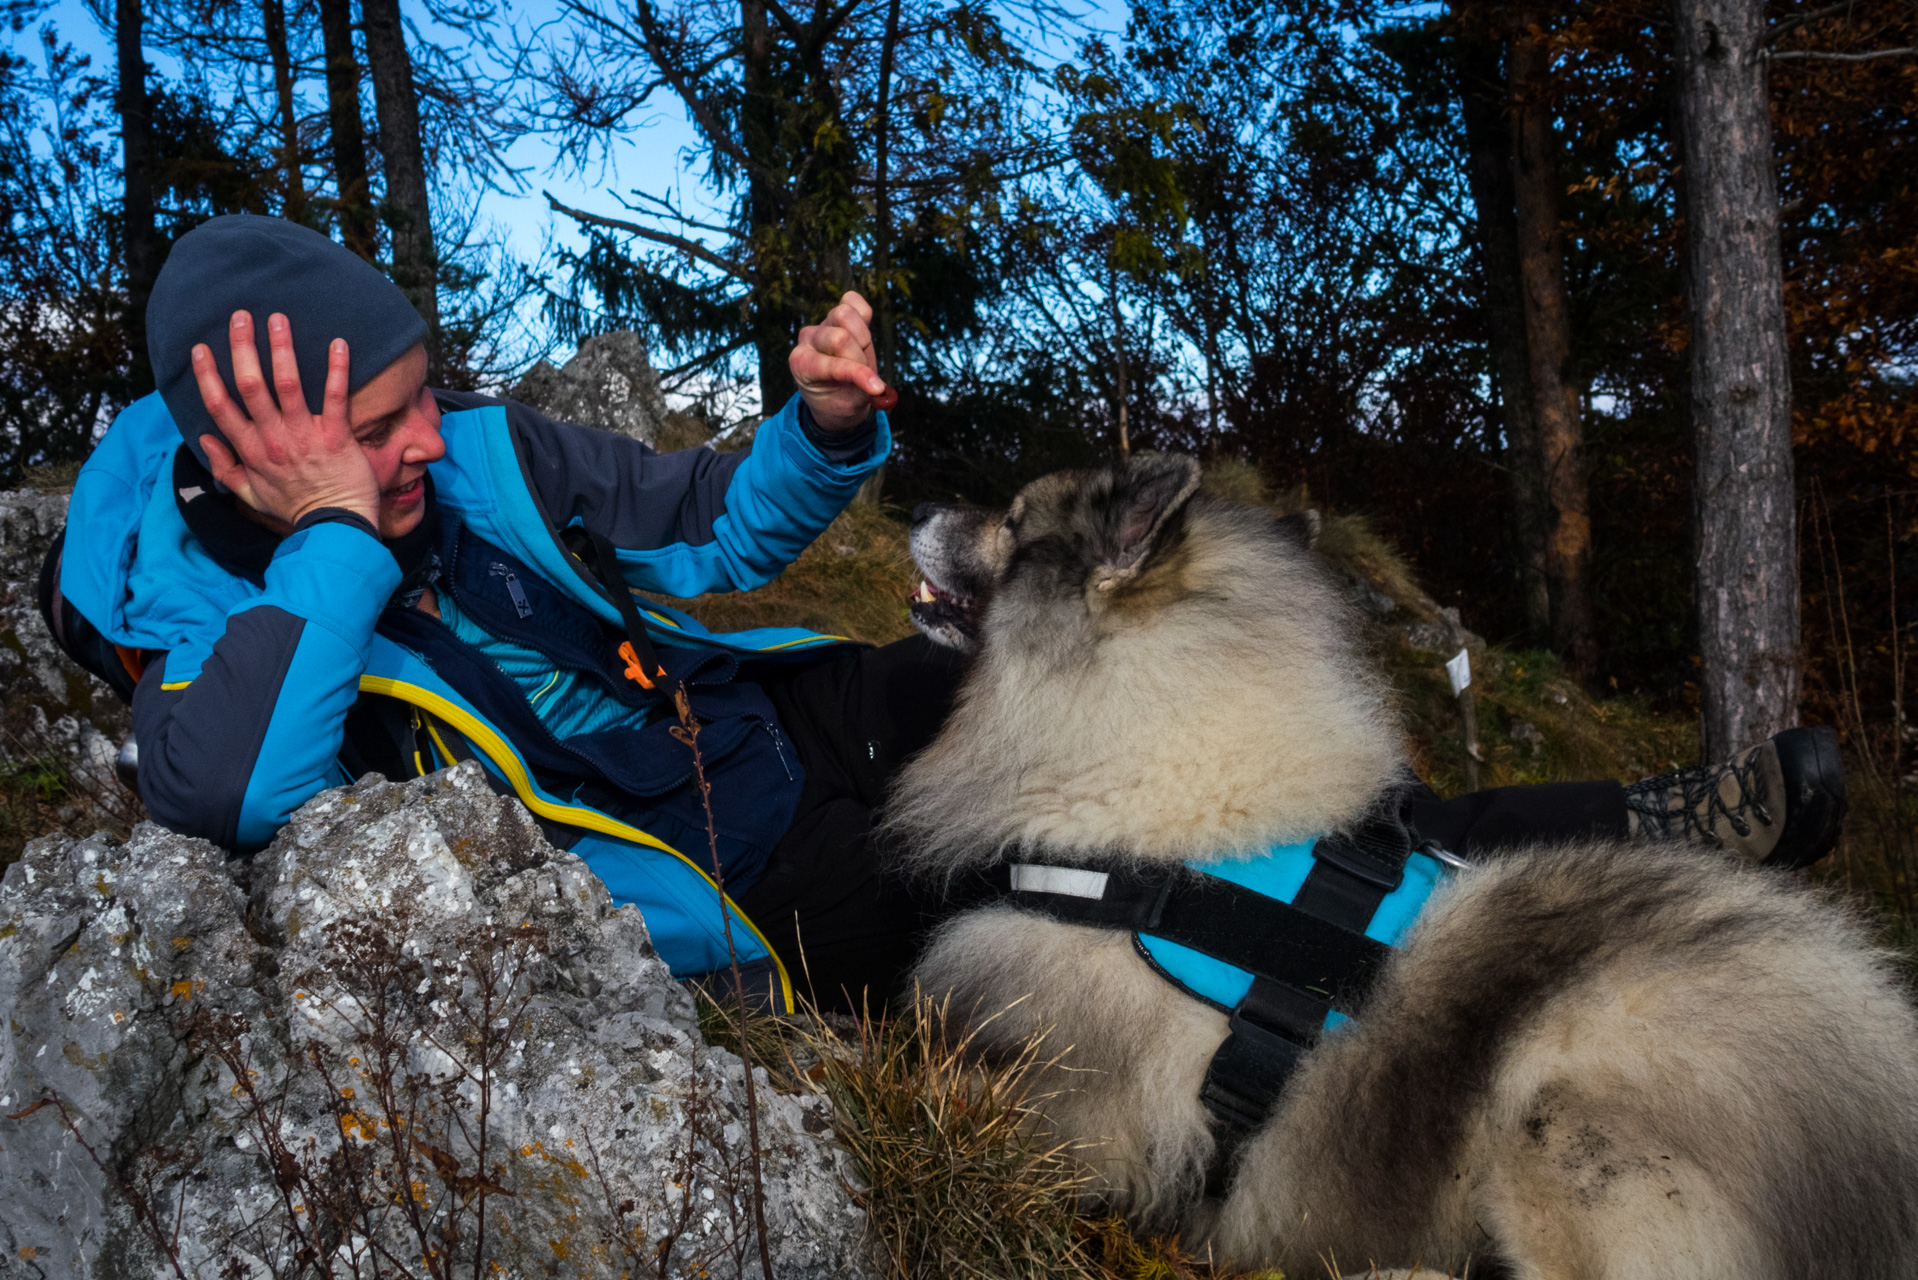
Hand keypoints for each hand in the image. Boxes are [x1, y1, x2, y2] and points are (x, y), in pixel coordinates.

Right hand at [191, 311, 380, 531]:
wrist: (336, 527)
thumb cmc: (295, 509)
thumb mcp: (250, 495)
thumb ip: (225, 468)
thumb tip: (203, 438)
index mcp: (251, 451)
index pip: (220, 406)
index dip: (207, 376)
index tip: (200, 348)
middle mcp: (273, 439)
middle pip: (250, 385)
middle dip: (242, 347)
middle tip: (240, 316)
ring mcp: (304, 436)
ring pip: (287, 384)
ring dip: (282, 348)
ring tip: (278, 318)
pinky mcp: (336, 436)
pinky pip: (335, 397)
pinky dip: (337, 369)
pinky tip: (338, 343)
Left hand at [790, 291, 890, 433]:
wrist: (835, 393)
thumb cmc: (842, 399)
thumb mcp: (852, 403)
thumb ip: (861, 389)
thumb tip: (878, 386)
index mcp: (803, 366)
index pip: (835, 364)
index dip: (860, 375)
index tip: (877, 389)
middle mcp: (807, 341)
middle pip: (840, 337)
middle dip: (861, 356)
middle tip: (865, 371)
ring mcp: (819, 325)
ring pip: (845, 314)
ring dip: (862, 337)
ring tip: (861, 355)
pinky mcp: (833, 314)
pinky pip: (853, 300)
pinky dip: (863, 315)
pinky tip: (861, 335)